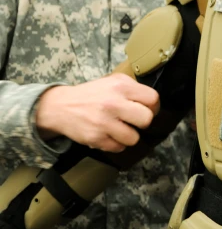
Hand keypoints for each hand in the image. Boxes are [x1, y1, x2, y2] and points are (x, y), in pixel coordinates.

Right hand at [35, 74, 159, 151]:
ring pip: (134, 138)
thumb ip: (132, 89)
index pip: (152, 99)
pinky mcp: (96, 138)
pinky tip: (108, 135)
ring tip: (119, 129)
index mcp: (121, 86)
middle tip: (134, 121)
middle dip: (142, 123)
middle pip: (146, 120)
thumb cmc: (92, 94)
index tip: (148, 110)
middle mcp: (114, 103)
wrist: (61, 106)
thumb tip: (152, 103)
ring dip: (129, 136)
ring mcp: (104, 122)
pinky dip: (116, 144)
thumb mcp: (112, 81)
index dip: (153, 107)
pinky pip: (119, 148)